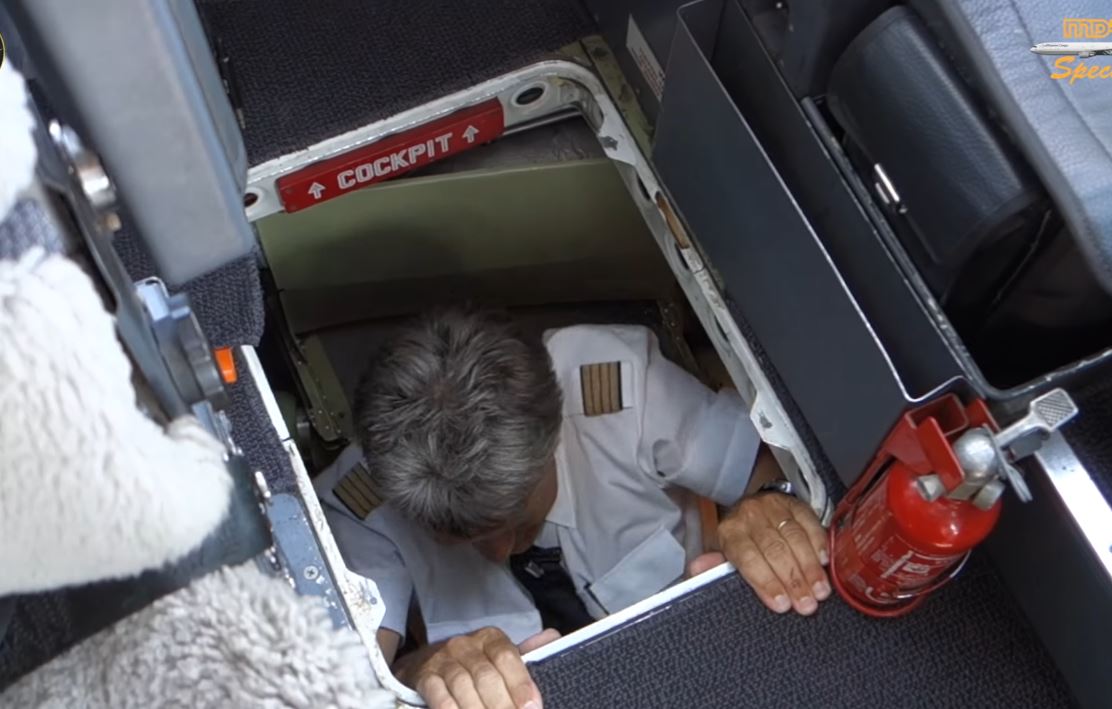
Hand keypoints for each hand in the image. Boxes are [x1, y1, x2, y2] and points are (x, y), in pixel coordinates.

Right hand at [406, 627, 557, 708]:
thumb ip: (526, 654)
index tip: (531, 707)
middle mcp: (465, 645)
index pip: (507, 656)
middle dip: (503, 705)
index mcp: (490, 638)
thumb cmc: (474, 665)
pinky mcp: (425, 677)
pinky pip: (441, 697)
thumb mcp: (499, 657)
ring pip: (463, 687)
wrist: (426, 665)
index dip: (520, 684)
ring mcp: (443, 660)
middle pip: (486, 676)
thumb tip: (552, 638)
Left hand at [714, 492, 830, 614]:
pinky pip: (811, 522)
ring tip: (820, 591)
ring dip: (809, 567)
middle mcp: (750, 515)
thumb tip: (698, 571)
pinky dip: (819, 542)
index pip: (747, 556)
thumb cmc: (743, 543)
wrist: (755, 508)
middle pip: (774, 549)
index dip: (764, 581)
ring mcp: (775, 507)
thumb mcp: (724, 556)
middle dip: (792, 580)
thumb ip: (714, 567)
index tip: (781, 604)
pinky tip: (825, 562)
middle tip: (806, 604)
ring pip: (794, 537)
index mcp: (730, 531)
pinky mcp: (797, 504)